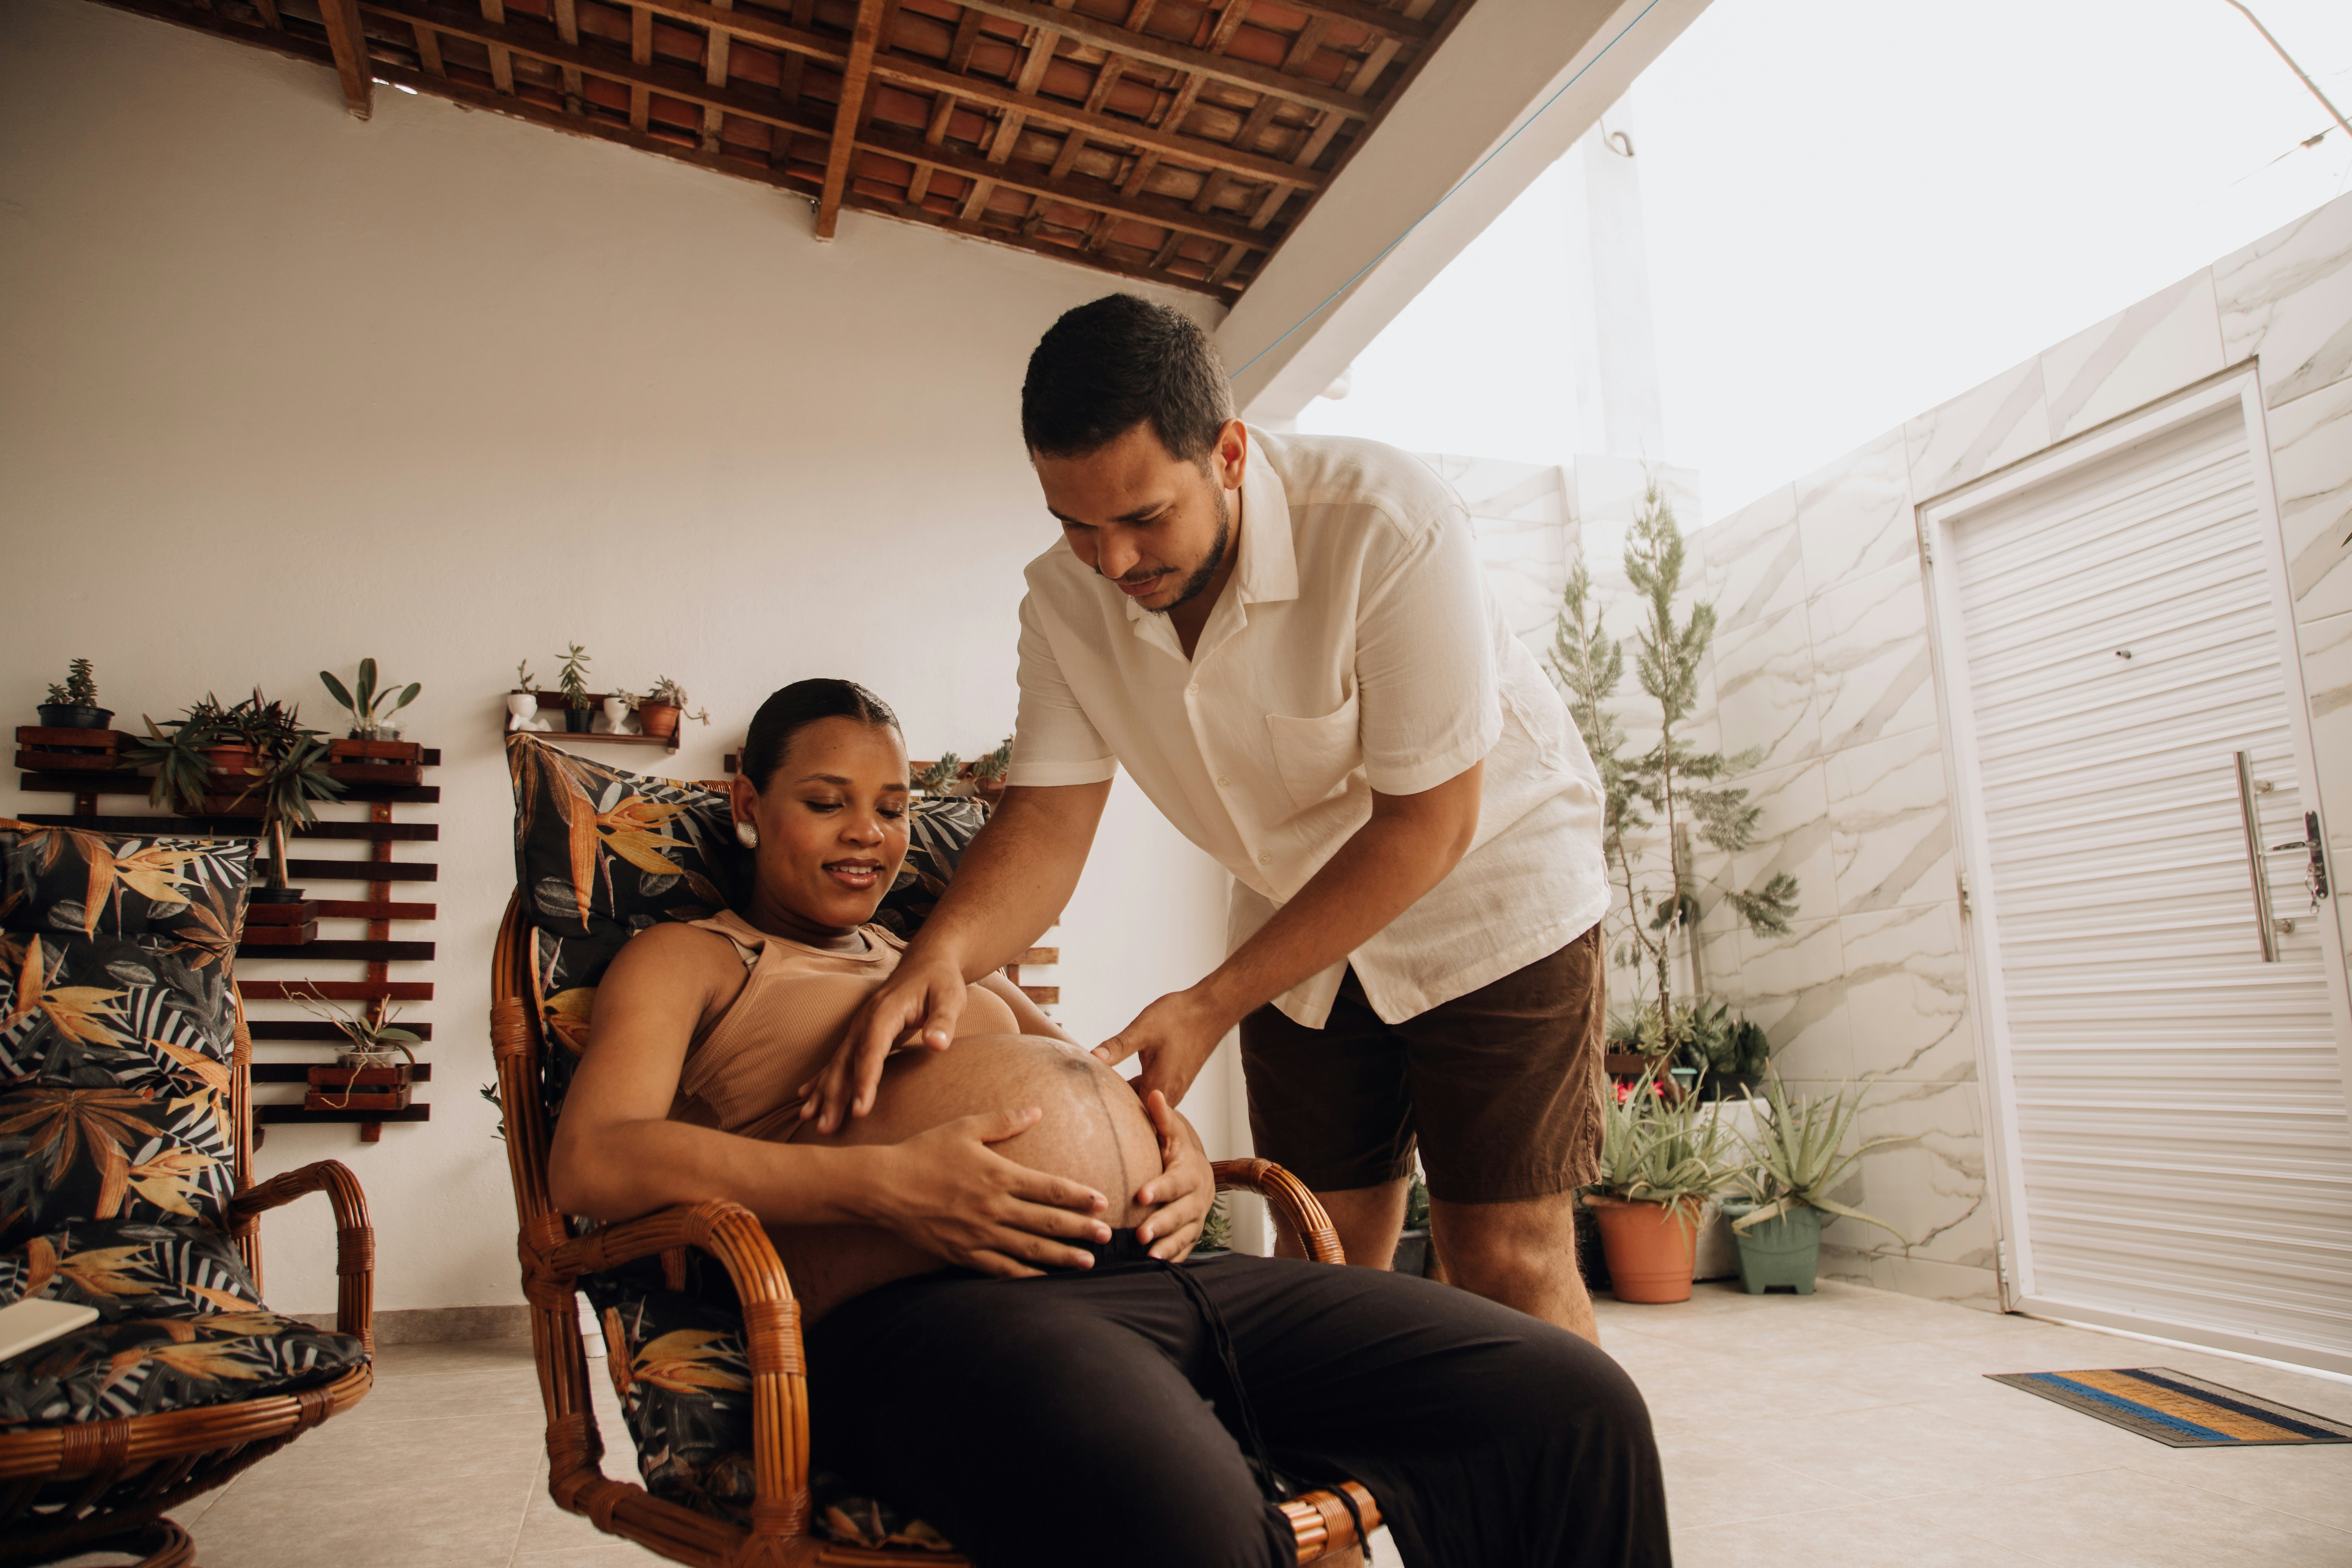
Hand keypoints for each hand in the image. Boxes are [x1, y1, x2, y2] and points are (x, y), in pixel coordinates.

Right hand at [801, 946, 969, 1132]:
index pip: (871, 1052)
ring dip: (823, 1092)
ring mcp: (858, 1027)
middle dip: (834, 1095)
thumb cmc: (940, 981)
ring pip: (836, 1064)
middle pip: (845, 1062)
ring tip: (809, 1119)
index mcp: (884, 1013)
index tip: (860, 1110)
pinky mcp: (859, 1034)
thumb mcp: (950, 997)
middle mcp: (864, 1021)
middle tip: (826, 1126)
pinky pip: (837, 1060)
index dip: (864, 1082)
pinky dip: (821, 1079)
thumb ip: (943, 1021)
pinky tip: (806, 1097)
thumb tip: (937, 1045)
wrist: (926, 961)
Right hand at [866, 1108, 1111, 1276]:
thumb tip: (1037, 1111)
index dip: (1078, 1196)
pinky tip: (1044, 1279)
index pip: (1049, 1188)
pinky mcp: (962, 1252)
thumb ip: (1003, 1121)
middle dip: (1080, 1230)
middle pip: (1046, 1222)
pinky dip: (1025, 1275)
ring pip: (1029, 1250)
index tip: (1102, 1201)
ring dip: (1061, 1257)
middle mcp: (993, 1207)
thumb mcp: (965, 1128)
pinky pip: (1000, 1268)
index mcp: (998, 1175)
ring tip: (1087, 1262)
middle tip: (1107, 1236)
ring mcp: (979, 1234)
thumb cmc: (924, 1151)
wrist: (884, 1186)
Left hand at [1092, 988, 1229, 1106]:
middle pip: (1138, 1114)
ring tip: (1102, 1098)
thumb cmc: (1179, 1018)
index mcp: (1158, 1088)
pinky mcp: (1176, 1080)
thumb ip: (1117, 1047)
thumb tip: (1092, 1057)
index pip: (1131, 1118)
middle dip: (1116, 1112)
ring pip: (1145, 1104)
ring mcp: (1174, 1089)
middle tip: (1090, 1109)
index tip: (1091, 1114)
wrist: (1210, 1010)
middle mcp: (1168, 1095)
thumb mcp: (1142, 1030)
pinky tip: (1122, 1083)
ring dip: (1127, 1101)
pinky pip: (1153, 1094)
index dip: (1111, 1118)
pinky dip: (1137, 1091)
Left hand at [1132, 1090, 1211, 1261]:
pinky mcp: (1191, 1234)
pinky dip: (1172, 1258)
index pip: (1175, 1182)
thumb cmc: (1177, 1148)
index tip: (1140, 1196)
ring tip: (1148, 1257)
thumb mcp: (1171, 1130)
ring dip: (1167, 1246)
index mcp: (1190, 1171)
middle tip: (1140, 1234)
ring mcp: (1196, 1219)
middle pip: (1182, 1213)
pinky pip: (1184, 1249)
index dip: (1159, 1189)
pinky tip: (1155, 1268)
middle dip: (1162, 1224)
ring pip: (1184, 1235)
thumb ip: (1161, 1117)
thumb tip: (1153, 1093)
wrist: (1197, 1170)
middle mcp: (1197, 1198)